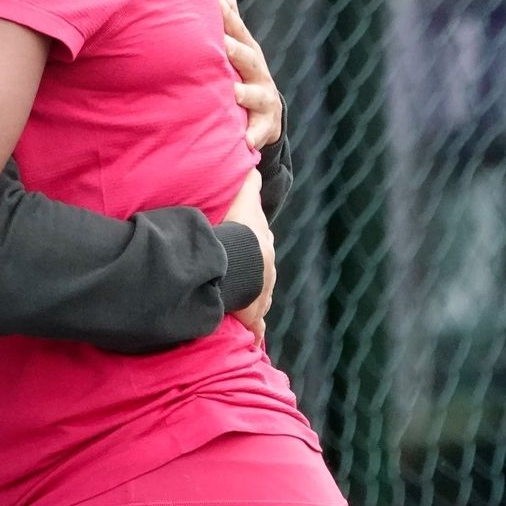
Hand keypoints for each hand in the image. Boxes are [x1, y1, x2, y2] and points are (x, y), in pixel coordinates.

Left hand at [218, 0, 281, 149]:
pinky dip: (253, 136)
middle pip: (246, 56)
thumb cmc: (237, 71)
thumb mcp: (231, 46)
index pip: (234, 28)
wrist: (265, 113)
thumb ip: (220, 19)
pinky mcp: (266, 123)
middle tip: (222, 45)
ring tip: (236, 94)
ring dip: (246, 93)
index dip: (225, 15)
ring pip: (255, 94)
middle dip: (235, 50)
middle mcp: (255, 69)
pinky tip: (246, 141)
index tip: (212, 1)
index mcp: (243, 48)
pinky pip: (260, 131)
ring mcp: (263, 95)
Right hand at [222, 168, 275, 343]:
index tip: (248, 249)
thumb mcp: (243, 203)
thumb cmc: (238, 233)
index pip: (261, 245)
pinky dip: (254, 332)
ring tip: (244, 310)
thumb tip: (254, 166)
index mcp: (263, 247)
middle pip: (263, 274)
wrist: (240, 263)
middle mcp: (266, 272)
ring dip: (252, 304)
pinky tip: (254, 339)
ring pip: (259, 300)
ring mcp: (261, 295)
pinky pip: (254, 326)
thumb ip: (248, 185)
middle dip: (255, 277)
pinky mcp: (254, 315)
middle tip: (243, 280)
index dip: (254, 246)